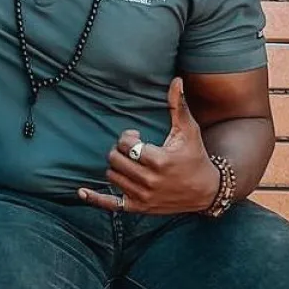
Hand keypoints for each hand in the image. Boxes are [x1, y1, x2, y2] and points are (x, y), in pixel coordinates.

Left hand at [78, 78, 220, 215]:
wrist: (207, 190)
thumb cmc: (195, 156)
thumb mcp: (189, 130)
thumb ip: (178, 105)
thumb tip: (177, 80)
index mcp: (159, 160)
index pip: (126, 145)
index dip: (127, 138)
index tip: (136, 136)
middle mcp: (150, 181)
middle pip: (115, 160)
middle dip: (120, 150)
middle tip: (131, 149)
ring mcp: (144, 197)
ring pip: (112, 176)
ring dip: (116, 167)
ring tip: (129, 162)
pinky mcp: (139, 208)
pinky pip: (111, 204)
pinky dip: (95, 198)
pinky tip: (81, 192)